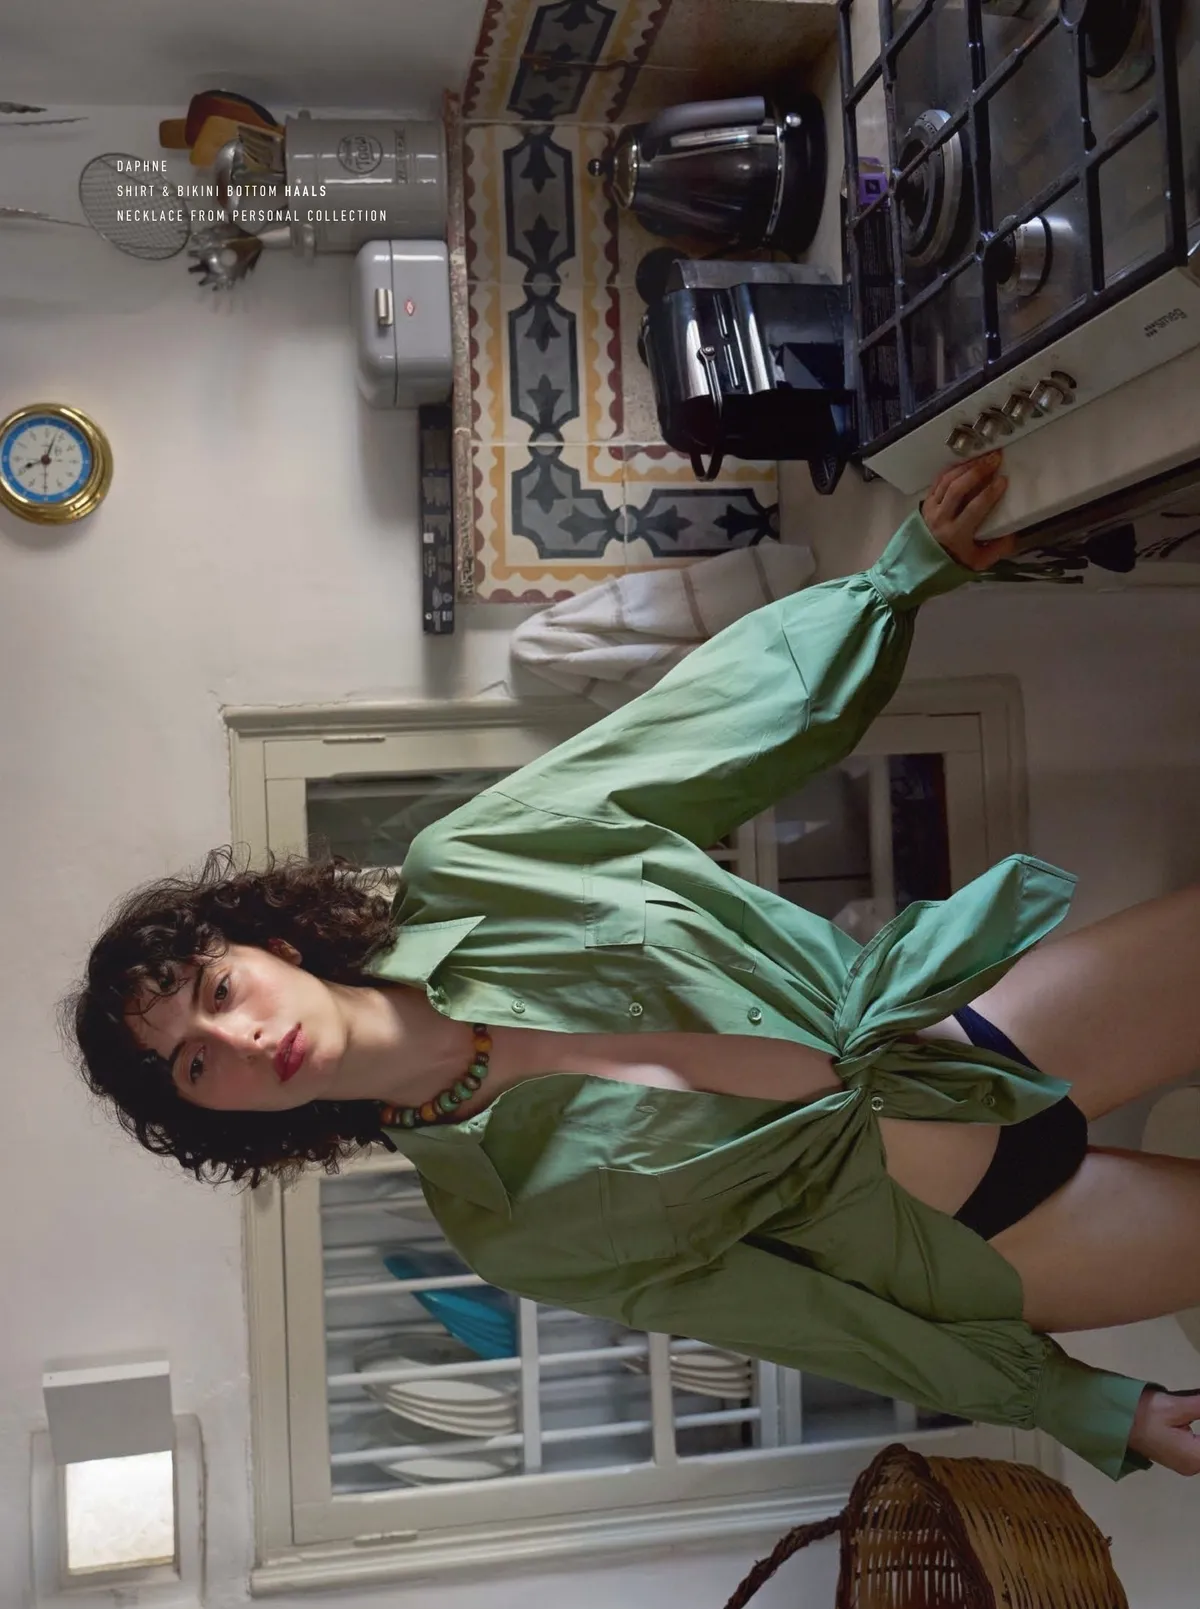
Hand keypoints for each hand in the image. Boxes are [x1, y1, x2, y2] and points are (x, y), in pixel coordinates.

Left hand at [921, 452, 1017, 571]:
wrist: (919, 569)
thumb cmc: (952, 564)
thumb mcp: (979, 563)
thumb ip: (998, 549)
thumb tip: (1013, 532)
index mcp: (956, 534)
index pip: (975, 508)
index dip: (990, 492)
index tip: (1004, 480)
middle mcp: (941, 519)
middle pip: (958, 488)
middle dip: (978, 471)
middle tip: (995, 459)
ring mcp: (931, 510)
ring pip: (947, 481)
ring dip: (966, 467)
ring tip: (983, 458)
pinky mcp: (926, 504)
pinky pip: (937, 482)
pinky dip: (951, 470)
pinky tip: (965, 463)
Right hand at [1127, 1387, 1199, 1474]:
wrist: (1113, 1422)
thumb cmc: (1142, 1414)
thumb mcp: (1174, 1406)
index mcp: (1196, 1457)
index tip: (1198, 1407)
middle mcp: (1195, 1467)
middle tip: (1197, 1403)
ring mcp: (1187, 1464)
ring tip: (1194, 1409)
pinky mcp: (1181, 1457)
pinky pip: (1199, 1449)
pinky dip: (1199, 1437)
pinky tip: (1194, 1416)